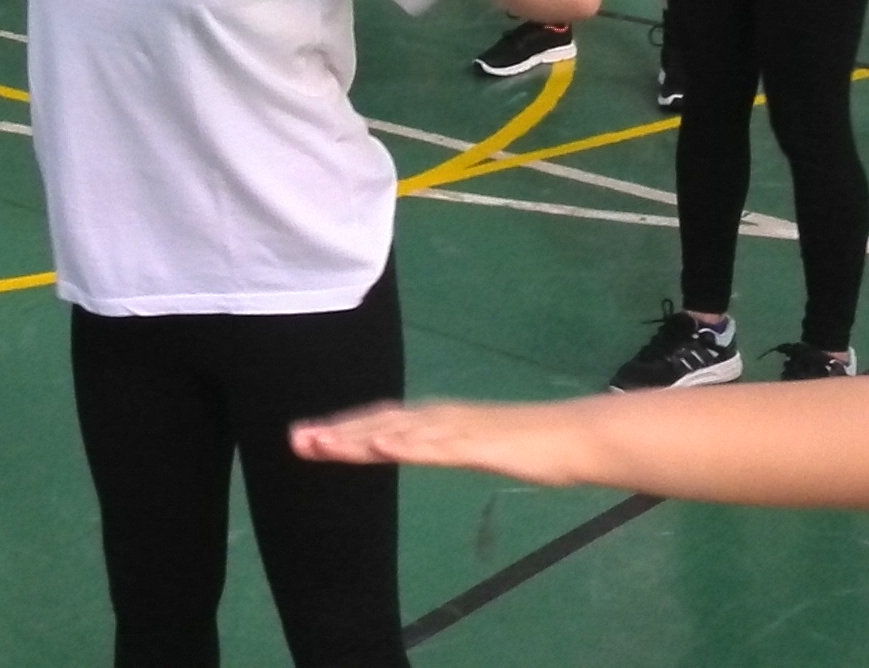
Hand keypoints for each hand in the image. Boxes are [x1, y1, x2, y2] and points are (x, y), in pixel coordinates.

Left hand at [290, 401, 569, 479]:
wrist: (574, 437)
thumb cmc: (531, 445)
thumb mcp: (473, 447)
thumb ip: (444, 447)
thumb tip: (414, 451)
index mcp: (437, 419)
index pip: (381, 422)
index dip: (343, 428)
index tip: (308, 437)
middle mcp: (438, 417)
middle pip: (378, 424)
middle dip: (335, 432)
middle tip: (294, 439)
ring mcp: (456, 429)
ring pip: (396, 432)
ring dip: (356, 437)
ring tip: (320, 443)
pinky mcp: (476, 445)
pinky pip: (435, 446)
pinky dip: (404, 445)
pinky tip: (380, 448)